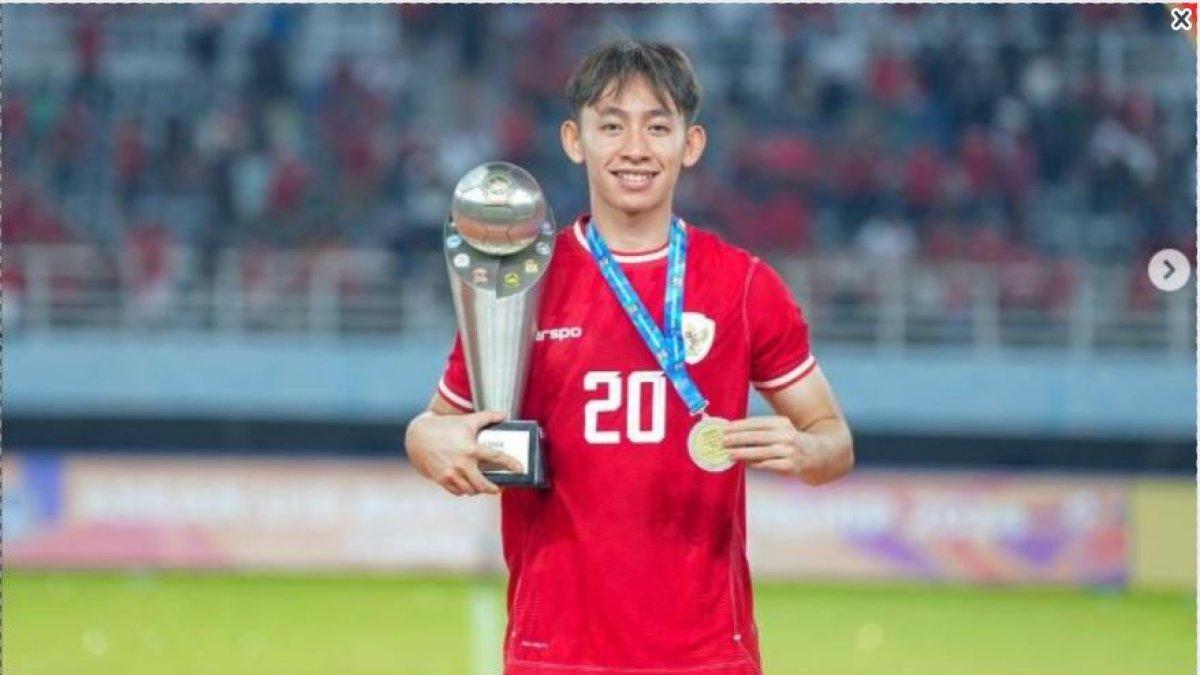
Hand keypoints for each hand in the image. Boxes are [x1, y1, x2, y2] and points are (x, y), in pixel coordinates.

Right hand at [404, 409, 523, 495]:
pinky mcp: (441, 479)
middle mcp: (462, 463)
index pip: (496, 458)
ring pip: (470, 490)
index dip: (510, 464)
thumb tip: (504, 414)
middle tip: (499, 488)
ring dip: (478, 490)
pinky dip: (464, 490)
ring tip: (482, 486)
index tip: (520, 470)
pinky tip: (467, 486)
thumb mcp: (467, 420)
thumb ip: (487, 417)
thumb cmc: (445, 427)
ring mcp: (451, 473)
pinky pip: (457, 491)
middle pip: (483, 484)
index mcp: (471, 448)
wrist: (418, 436)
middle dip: (494, 489)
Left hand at [722, 415, 814, 477]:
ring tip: (729, 453)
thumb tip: (733, 433)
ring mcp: (788, 451)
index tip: (725, 428)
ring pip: (761, 452)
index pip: (757, 422)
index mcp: (781, 423)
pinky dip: (755, 464)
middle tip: (722, 440)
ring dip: (742, 453)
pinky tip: (744, 463)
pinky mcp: (789, 466)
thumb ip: (760, 431)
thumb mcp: (779, 430)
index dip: (739, 426)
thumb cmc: (789, 441)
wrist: (816, 454)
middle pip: (757, 436)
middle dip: (737, 439)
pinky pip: (768, 464)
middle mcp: (786, 435)